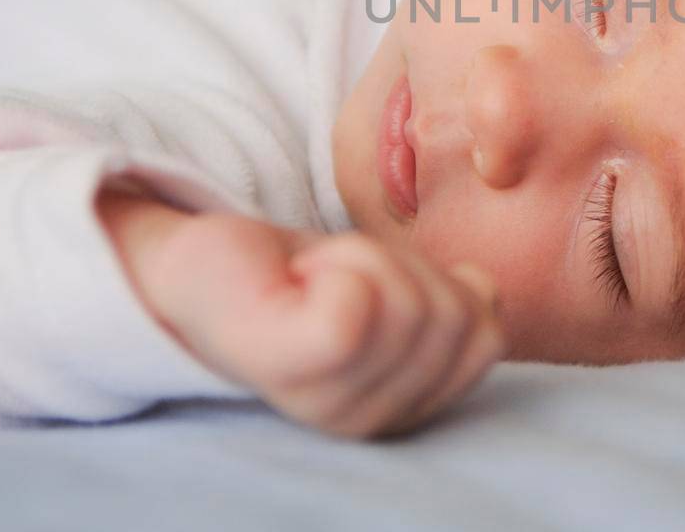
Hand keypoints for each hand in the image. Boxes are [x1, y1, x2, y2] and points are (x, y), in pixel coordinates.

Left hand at [98, 191, 505, 437]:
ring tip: (312, 279)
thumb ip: (452, 309)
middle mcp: (370, 424)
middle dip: (402, 267)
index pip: (488, 336)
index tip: (376, 287)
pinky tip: (296, 280)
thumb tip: (487, 295)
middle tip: (334, 277)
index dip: (441, 284)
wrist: (196, 261)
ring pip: (411, 300)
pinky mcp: (290, 362)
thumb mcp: (396, 293)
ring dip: (366, 259)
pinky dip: (339, 263)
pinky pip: (361, 303)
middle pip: (453, 314)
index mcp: (403, 414)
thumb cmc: (296, 278)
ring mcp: (327, 403)